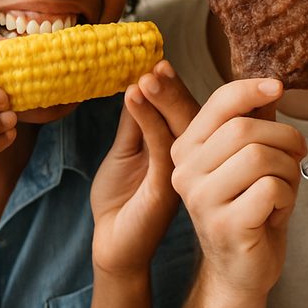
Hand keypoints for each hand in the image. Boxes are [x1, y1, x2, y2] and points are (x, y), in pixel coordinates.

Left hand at [90, 61, 199, 276]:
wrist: (114, 248)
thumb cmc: (121, 202)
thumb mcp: (125, 153)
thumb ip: (136, 123)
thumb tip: (138, 82)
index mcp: (182, 150)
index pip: (187, 110)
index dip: (177, 85)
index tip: (160, 60)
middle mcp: (190, 160)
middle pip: (193, 115)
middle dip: (174, 86)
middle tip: (157, 62)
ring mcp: (182, 175)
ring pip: (184, 129)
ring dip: (164, 98)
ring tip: (146, 75)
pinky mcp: (167, 190)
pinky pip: (163, 149)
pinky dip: (149, 122)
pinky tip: (134, 100)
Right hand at [170, 78, 304, 298]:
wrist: (243, 267)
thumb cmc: (252, 206)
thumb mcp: (250, 158)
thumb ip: (254, 122)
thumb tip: (272, 83)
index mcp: (187, 148)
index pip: (219, 103)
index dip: (252, 89)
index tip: (279, 87)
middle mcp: (185, 172)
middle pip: (245, 130)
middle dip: (285, 138)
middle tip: (297, 154)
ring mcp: (201, 201)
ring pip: (259, 157)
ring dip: (288, 169)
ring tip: (285, 187)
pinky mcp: (224, 226)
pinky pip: (270, 189)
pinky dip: (287, 197)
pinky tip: (277, 210)